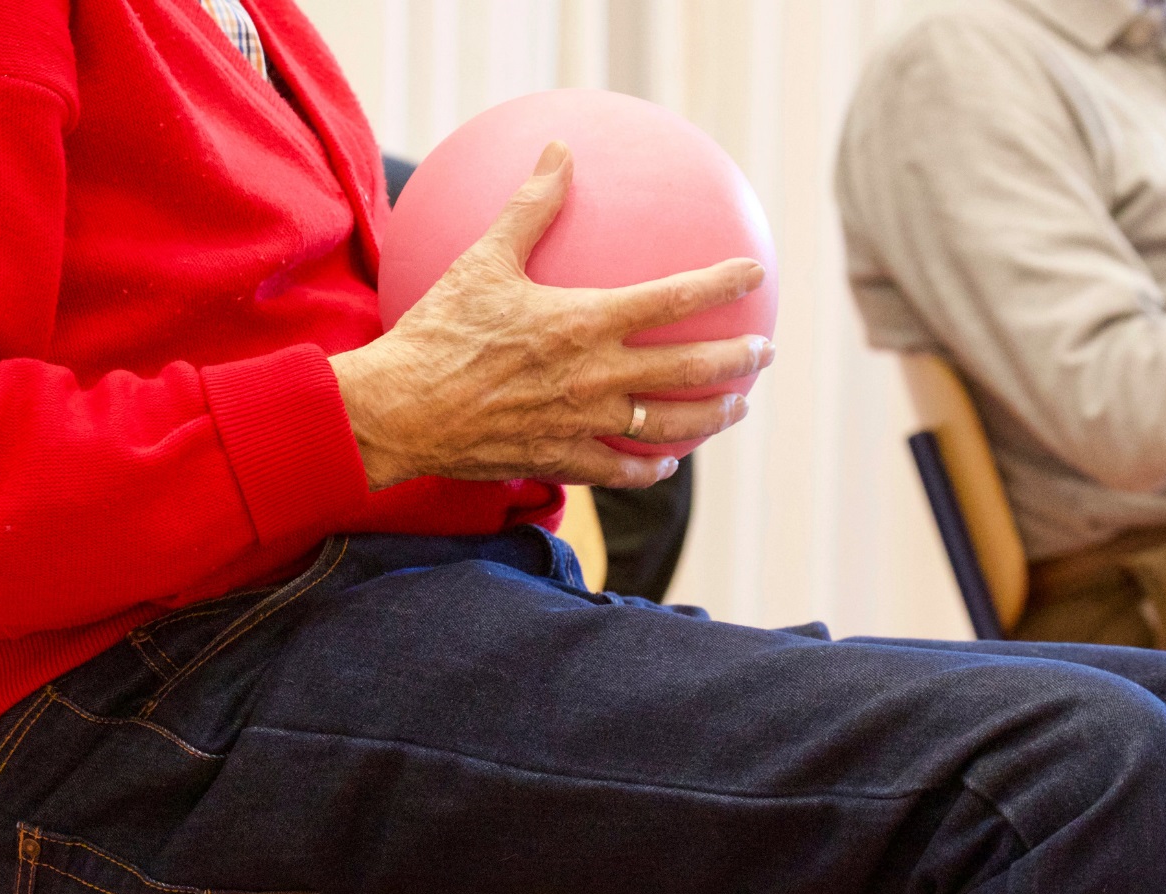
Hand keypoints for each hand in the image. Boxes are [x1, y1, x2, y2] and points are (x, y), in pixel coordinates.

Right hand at [331, 141, 774, 490]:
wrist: (401, 410)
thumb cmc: (438, 331)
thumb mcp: (482, 259)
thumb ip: (531, 208)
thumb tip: (559, 151)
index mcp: (585, 322)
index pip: (673, 299)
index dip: (721, 284)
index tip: (756, 272)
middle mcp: (596, 376)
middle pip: (690, 370)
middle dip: (738, 360)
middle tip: (764, 353)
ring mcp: (582, 423)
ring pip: (669, 425)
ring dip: (711, 416)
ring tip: (735, 407)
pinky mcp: (560, 459)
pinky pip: (620, 469)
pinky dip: (649, 466)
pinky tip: (664, 462)